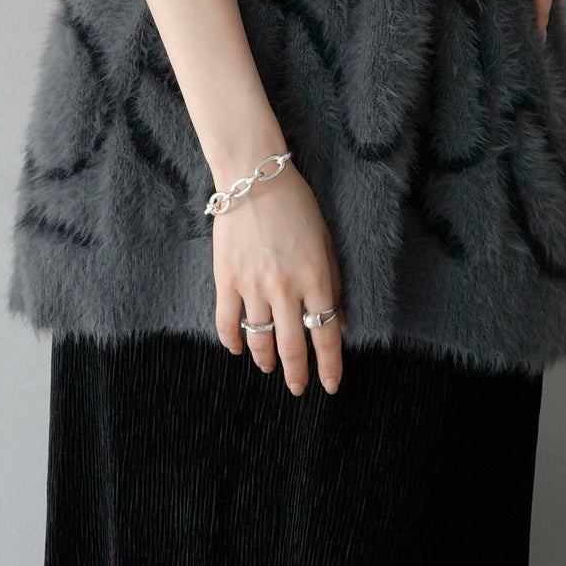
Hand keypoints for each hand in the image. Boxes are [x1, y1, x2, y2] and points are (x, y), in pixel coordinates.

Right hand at [211, 159, 345, 396]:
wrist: (254, 177)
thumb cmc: (296, 205)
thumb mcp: (326, 241)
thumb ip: (332, 283)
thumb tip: (339, 323)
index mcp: (316, 277)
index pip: (326, 334)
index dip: (330, 366)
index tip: (330, 385)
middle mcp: (286, 287)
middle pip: (293, 346)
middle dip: (297, 374)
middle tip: (297, 388)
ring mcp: (253, 285)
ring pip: (260, 340)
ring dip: (266, 360)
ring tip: (270, 367)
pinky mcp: (227, 279)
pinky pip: (227, 322)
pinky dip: (232, 342)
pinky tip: (238, 350)